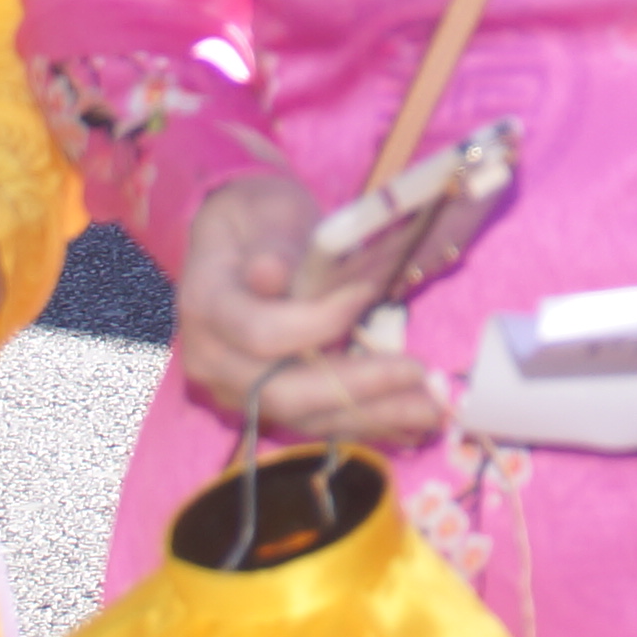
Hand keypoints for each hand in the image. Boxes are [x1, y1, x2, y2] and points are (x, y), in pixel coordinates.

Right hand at [172, 170, 449, 449]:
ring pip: (302, 415)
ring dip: (371, 417)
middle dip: (357, 389)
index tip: (368, 296)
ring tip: (429, 410)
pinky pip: (312, 419)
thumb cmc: (258, 217)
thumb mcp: (267, 212)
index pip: (261, 332)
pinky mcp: (262, 402)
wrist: (236, 240)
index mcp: (208, 302)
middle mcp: (212, 357)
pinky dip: (362, 422)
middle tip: (418, 377)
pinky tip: (409, 423)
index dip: (319, 322)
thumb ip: (274, 246)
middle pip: (282, 391)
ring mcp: (233, 388)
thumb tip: (271, 273)